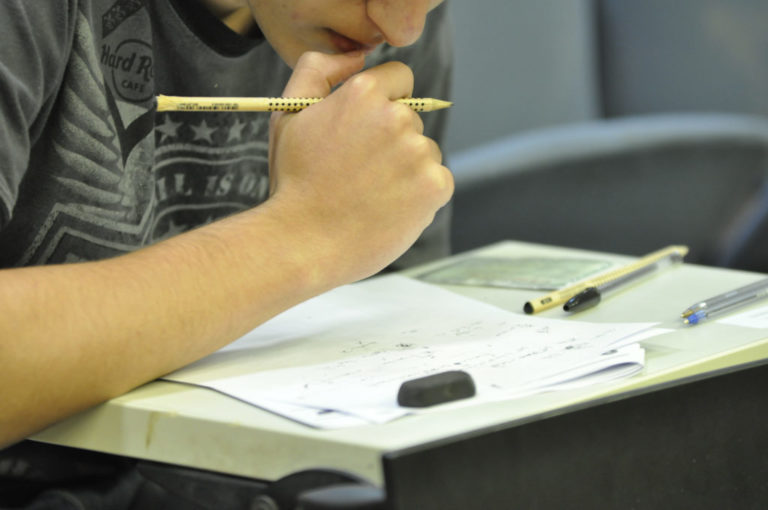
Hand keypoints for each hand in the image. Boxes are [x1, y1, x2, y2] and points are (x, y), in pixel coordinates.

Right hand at [267, 51, 452, 284]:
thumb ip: (318, 70)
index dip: (384, 102)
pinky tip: (388, 209)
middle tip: (359, 173)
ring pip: (424, 152)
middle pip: (412, 119)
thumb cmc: (294, 182)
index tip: (369, 130)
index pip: (400, 78)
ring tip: (370, 195)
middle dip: (391, 141)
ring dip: (406, 170)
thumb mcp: (288, 114)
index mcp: (363, 93)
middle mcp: (396, 116)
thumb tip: (357, 56)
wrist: (303, 242)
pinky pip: (437, 181)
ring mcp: (418, 151)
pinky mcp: (435, 185)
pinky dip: (419, 196)